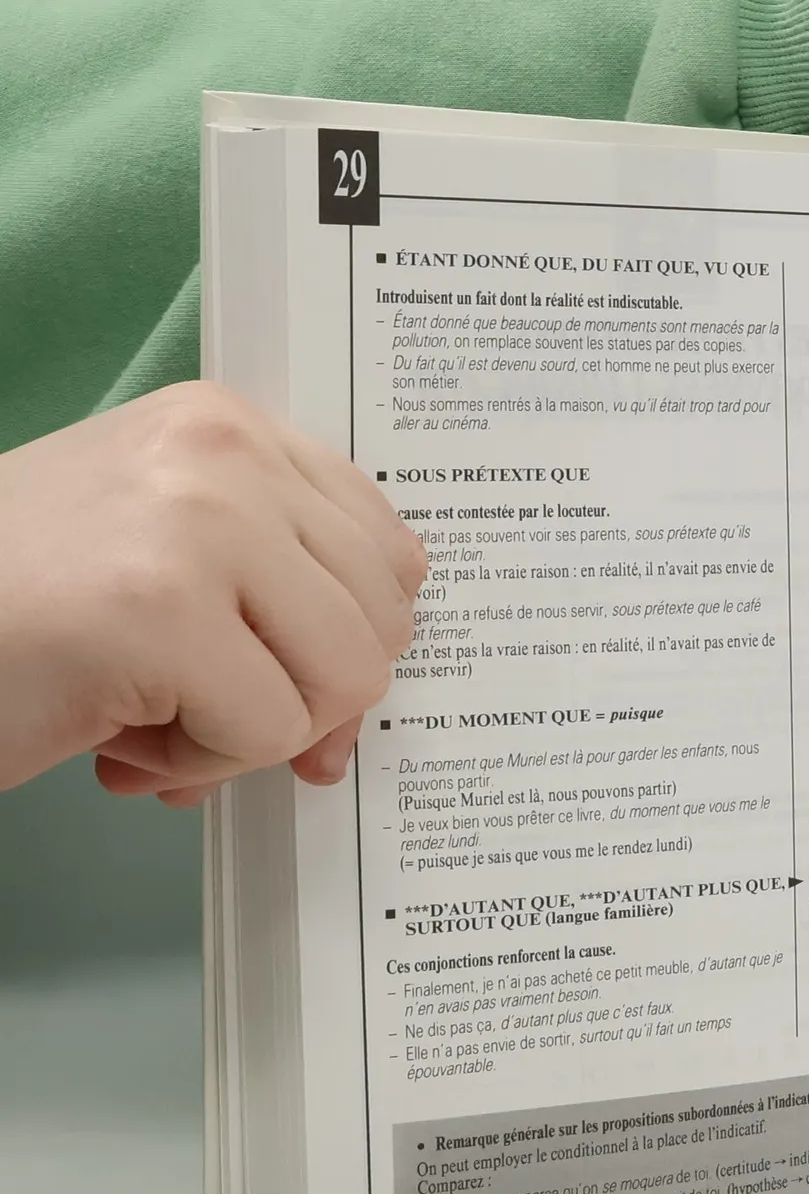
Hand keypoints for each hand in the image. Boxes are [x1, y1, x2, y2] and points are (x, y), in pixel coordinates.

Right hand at [0, 384, 427, 806]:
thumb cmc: (16, 615)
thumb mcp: (164, 562)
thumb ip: (278, 603)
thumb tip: (362, 712)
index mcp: (228, 428)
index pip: (387, 551)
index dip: (346, 639)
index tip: (277, 671)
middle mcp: (222, 454)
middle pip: (381, 622)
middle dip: (302, 698)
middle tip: (197, 707)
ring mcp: (197, 523)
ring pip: (344, 680)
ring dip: (249, 735)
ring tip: (149, 717)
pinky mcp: (160, 610)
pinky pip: (270, 731)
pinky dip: (199, 766)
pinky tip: (118, 740)